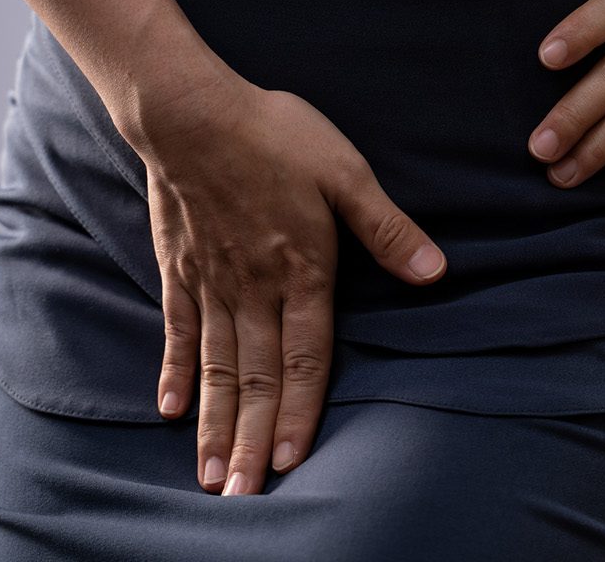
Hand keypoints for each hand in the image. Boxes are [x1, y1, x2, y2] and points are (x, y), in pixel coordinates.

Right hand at [136, 64, 447, 495]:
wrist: (190, 109)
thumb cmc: (274, 134)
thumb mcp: (346, 172)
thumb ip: (387, 228)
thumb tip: (436, 271)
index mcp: (300, 272)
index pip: (303, 357)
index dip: (298, 411)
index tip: (289, 462)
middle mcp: (252, 290)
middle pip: (252, 378)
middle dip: (249, 440)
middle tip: (242, 496)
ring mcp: (211, 283)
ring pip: (213, 367)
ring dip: (213, 423)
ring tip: (209, 475)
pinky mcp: (180, 268)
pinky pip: (177, 330)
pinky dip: (174, 371)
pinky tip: (168, 408)